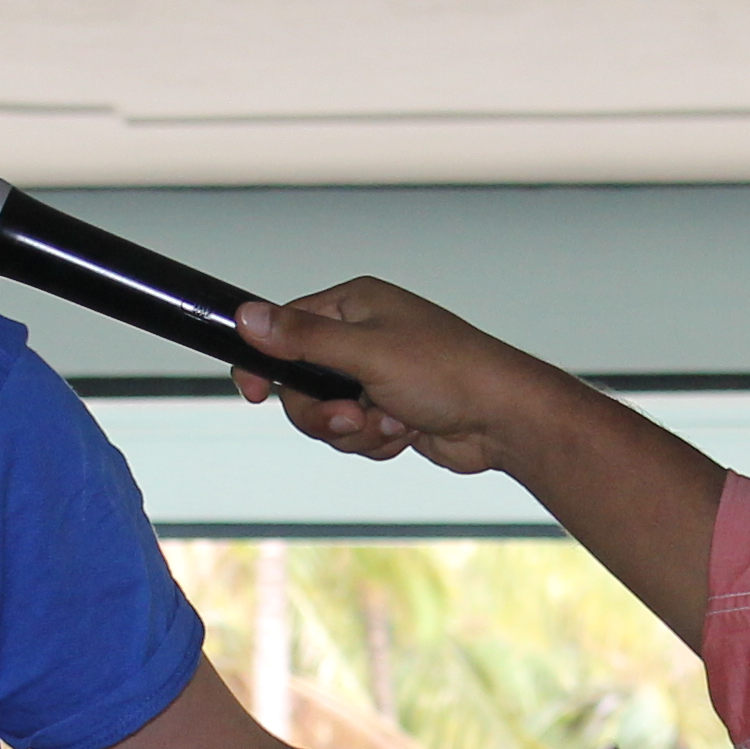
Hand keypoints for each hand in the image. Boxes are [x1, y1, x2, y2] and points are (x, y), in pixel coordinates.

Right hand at [234, 285, 568, 476]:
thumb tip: (246, 316)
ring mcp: (375, 376)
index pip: (285, 327)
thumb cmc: (448, 373)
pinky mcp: (388, 411)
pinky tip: (407, 433)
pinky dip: (376, 442)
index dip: (265, 361)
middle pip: (301, 383)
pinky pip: (354, 436)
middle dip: (324, 412)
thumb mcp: (368, 352)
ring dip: (356, 431)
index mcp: (354, 305)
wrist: (503, 420)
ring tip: (393, 423)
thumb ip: (303, 338)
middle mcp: (362, 337)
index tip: (251, 392)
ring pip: (326, 416)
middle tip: (354, 417)